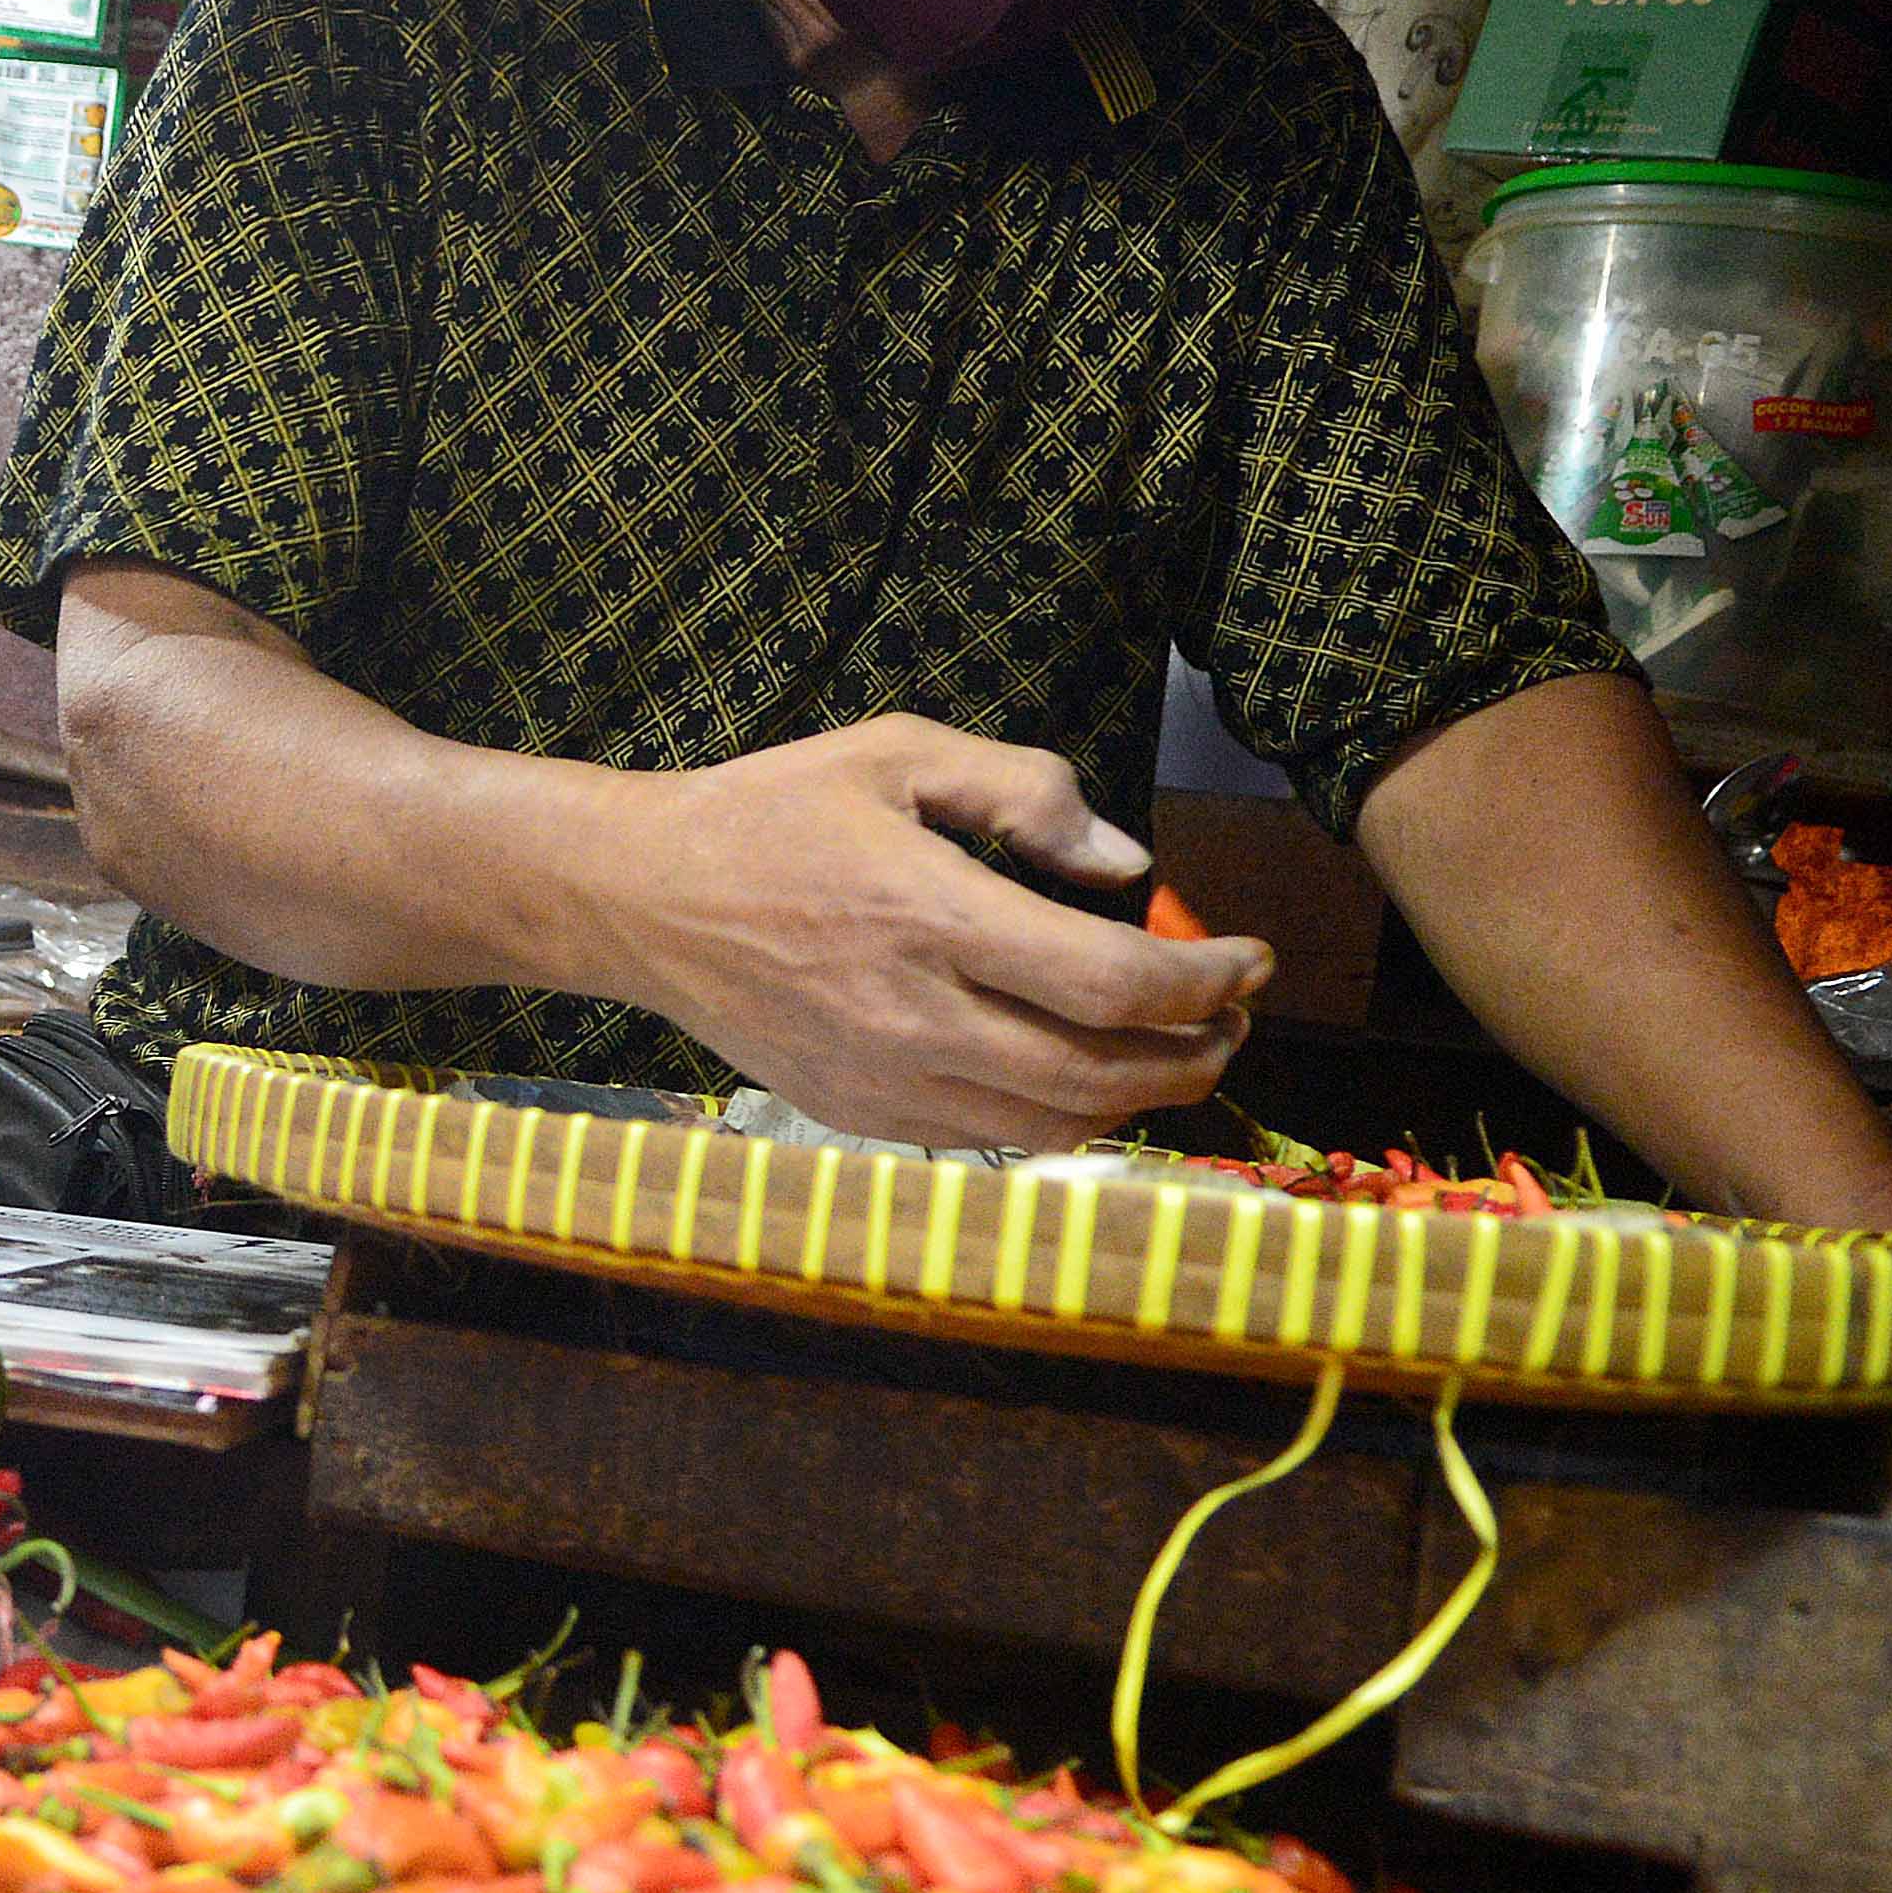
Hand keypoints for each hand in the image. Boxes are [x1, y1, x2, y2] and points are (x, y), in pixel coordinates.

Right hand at [576, 715, 1271, 1149]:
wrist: (637, 900)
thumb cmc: (771, 812)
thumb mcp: (897, 753)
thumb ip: (1025, 791)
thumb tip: (1127, 866)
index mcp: (928, 913)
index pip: (1113, 984)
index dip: (1208, 982)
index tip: (1254, 960)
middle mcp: (913, 1015)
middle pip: (1104, 1076)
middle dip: (1198, 1052)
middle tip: (1234, 1014)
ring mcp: (883, 1080)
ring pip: (1057, 1126)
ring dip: (1142, 1097)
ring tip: (1178, 1050)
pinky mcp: (858, 1114)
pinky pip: (993, 1138)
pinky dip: (1064, 1118)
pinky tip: (1086, 1074)